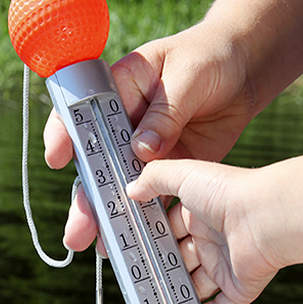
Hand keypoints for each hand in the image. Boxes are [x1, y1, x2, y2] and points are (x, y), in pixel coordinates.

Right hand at [45, 21, 254, 250]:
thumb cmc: (209, 56)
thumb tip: (141, 151)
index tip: (58, 159)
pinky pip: (153, 195)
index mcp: (118, 89)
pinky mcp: (169, 166)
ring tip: (100, 247)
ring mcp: (145, 148)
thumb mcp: (187, 75)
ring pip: (120, 185)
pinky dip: (145, 217)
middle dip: (85, 197)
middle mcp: (124, 123)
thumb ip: (164, 112)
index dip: (64, 135)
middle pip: (96, 162)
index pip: (80, 112)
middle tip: (77, 230)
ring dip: (110, 215)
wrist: (244, 70)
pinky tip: (137, 241)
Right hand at [126, 159, 279, 303]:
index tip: (131, 245)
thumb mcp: (184, 175)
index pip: (170, 227)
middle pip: (180, 257)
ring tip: (152, 301)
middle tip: (136, 275)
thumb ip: (155, 178)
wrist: (266, 218)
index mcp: (200, 211)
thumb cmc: (229, 191)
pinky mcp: (239, 287)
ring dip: (177, 293)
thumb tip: (133, 189)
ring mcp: (226, 263)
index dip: (151, 235)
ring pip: (196, 285)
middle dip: (160, 266)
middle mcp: (213, 237)